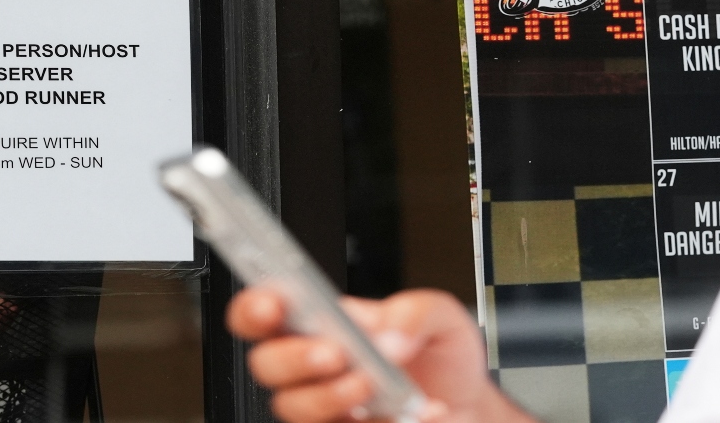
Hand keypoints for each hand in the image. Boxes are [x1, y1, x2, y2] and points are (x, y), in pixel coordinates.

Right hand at [227, 288, 536, 422]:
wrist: (465, 402)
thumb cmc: (438, 353)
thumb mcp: (441, 316)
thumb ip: (414, 313)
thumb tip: (387, 337)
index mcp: (321, 320)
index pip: (263, 311)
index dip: (254, 308)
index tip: (271, 306)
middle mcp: (313, 365)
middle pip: (266, 364)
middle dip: (292, 358)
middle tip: (334, 353)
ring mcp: (325, 405)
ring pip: (291, 407)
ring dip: (327, 397)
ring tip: (369, 385)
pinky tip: (412, 413)